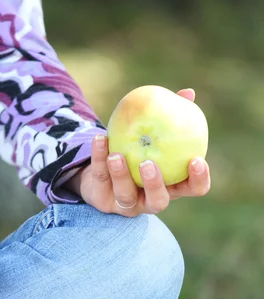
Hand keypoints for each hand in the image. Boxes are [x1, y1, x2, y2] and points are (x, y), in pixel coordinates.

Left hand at [67, 88, 210, 215]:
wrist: (103, 170)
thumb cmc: (139, 149)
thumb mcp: (154, 134)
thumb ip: (172, 117)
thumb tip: (188, 93)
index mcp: (171, 186)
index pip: (193, 189)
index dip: (199, 179)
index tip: (196, 159)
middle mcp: (150, 200)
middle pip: (158, 201)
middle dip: (154, 184)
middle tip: (148, 163)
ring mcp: (126, 204)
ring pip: (125, 195)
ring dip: (121, 175)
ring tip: (116, 156)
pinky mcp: (103, 201)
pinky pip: (101, 178)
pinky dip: (99, 158)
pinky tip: (99, 139)